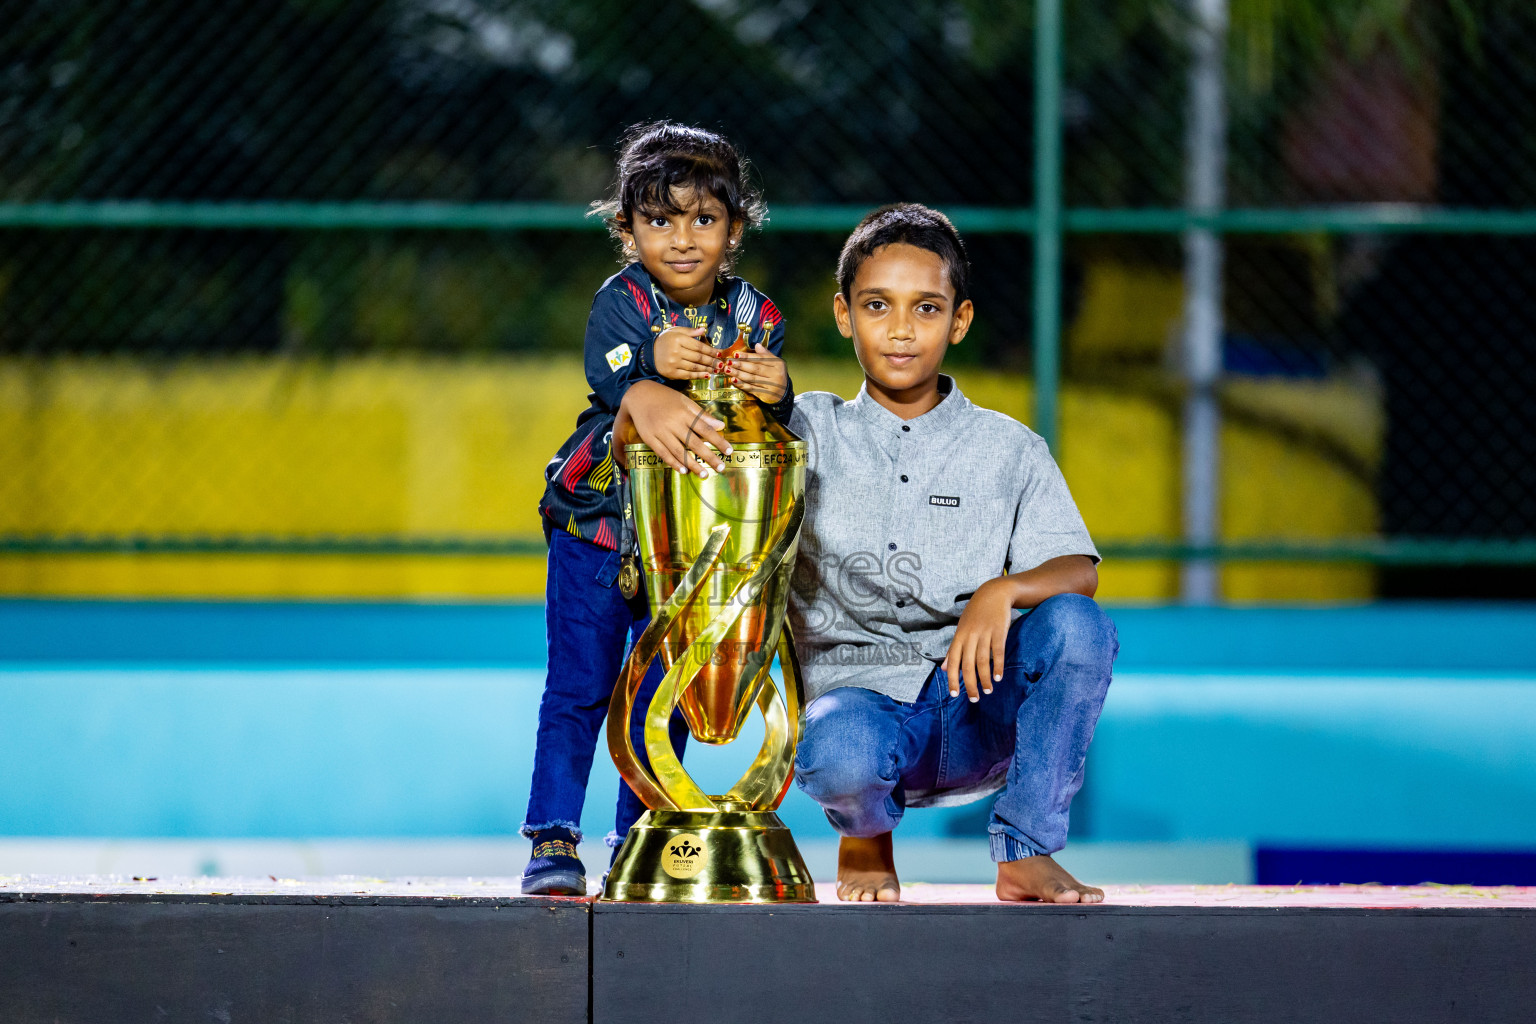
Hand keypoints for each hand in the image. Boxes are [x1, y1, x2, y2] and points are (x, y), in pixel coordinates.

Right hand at [614, 380, 730, 476]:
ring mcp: (660, 432)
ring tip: (704, 474)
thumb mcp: (685, 402)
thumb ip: (702, 415)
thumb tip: (721, 425)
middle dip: (709, 456)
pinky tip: (683, 471)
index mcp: (684, 413)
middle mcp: (673, 423)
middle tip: (721, 467)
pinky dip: (673, 463)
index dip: (718, 441)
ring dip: (692, 464)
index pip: (705, 429)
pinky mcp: (649, 438)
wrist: (639, 395)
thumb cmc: (666, 398)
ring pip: (679, 451)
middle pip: (694, 443)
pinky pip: (663, 453)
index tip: (729, 451)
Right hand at [653, 326, 719, 380]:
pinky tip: (707, 375)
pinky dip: (698, 376)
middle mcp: (676, 351)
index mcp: (678, 339)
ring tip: (716, 369)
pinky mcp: (672, 373)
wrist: (650, 353)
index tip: (718, 353)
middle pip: (698, 357)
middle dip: (711, 361)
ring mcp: (673, 363)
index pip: (698, 346)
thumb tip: (703, 330)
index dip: (710, 350)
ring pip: (695, 367)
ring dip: (707, 369)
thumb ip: (690, 331)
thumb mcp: (675, 331)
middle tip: (721, 363)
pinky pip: (688, 375)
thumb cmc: (665, 340)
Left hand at [726, 343, 788, 403]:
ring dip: (738, 374)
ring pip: (752, 379)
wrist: (784, 393)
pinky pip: (751, 388)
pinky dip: (742, 384)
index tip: (736, 354)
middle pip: (755, 369)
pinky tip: (734, 380)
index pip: (760, 359)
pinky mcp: (765, 394)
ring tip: (728, 370)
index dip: (747, 356)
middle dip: (741, 365)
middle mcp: (775, 375)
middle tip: (729, 362)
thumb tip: (757, 345)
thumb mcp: (775, 363)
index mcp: (778, 364)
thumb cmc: (776, 375)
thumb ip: (766, 355)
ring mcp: (770, 386)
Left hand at [940, 577, 1012, 701]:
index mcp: (959, 636)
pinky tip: (999, 677)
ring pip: (983, 661)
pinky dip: (998, 666)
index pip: (953, 661)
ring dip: (985, 678)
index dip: (953, 679)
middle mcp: (970, 636)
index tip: (955, 695)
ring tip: (988, 691)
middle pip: (968, 665)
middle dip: (970, 684)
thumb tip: (945, 669)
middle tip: (974, 699)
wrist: (994, 593)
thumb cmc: (976, 613)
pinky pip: (998, 652)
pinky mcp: (999, 631)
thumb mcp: (962, 629)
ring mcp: (985, 633)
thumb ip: (954, 650)